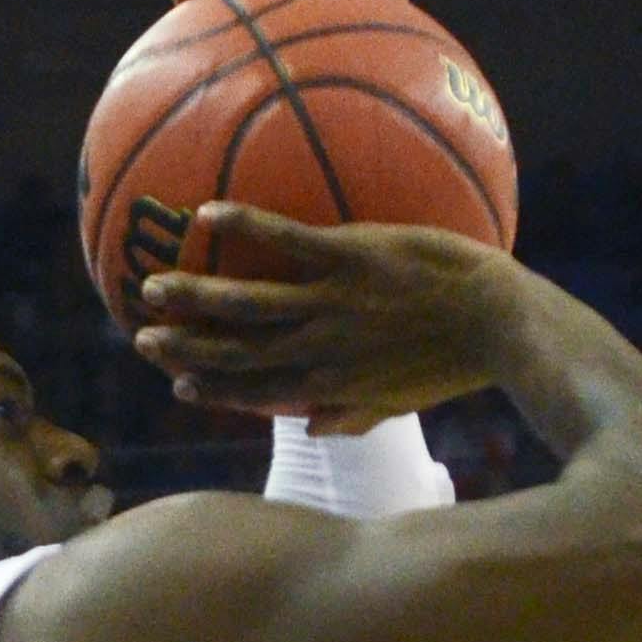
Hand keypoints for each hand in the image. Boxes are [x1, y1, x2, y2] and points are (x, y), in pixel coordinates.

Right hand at [136, 204, 517, 426]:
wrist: (498, 326)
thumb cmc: (456, 360)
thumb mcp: (401, 400)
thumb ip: (354, 415)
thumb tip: (313, 427)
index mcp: (330, 387)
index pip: (259, 394)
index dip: (216, 391)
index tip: (180, 385)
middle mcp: (320, 352)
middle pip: (238, 355)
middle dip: (187, 350)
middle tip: (143, 337)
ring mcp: (332, 306)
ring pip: (247, 306)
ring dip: (196, 299)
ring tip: (154, 287)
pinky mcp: (350, 260)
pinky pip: (286, 242)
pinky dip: (244, 228)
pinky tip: (207, 214)